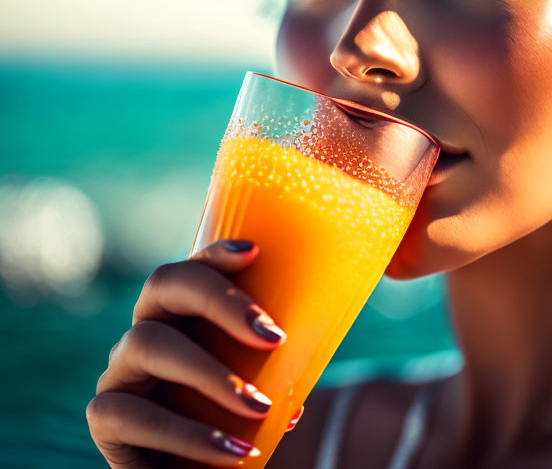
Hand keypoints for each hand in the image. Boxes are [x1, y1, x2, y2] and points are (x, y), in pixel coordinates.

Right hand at [86, 239, 303, 467]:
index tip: (254, 252)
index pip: (192, 268)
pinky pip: (135, 415)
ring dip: (210, 373)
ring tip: (259, 406)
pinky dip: (190, 434)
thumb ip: (272, 383)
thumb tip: (298, 401)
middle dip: (219, 298)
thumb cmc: (227, 430)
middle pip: (163, 284)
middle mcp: (145, 330)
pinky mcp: (104, 417)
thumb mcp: (253, 397)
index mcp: (180, 316)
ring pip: (148, 342)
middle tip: (272, 335)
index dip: (216, 254)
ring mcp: (119, 369)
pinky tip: (233, 451)